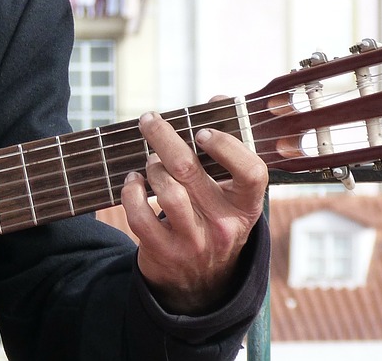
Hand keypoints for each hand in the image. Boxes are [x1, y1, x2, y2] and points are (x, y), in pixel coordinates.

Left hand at [121, 106, 267, 313]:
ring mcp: (194, 242)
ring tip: (149, 163)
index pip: (252, 173)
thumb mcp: (229, 195)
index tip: (202, 131)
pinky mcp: (164, 252)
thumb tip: (218, 99)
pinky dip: (130, 191)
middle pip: (189, 170)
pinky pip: (139, 214)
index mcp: (246, 207)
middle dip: (163, 137)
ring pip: (165, 190)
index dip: (227, 146)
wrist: (199, 283)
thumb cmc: (212, 220)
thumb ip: (224, 149)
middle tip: (149, 120)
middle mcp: (223, 226)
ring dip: (150, 167)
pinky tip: (132, 181)